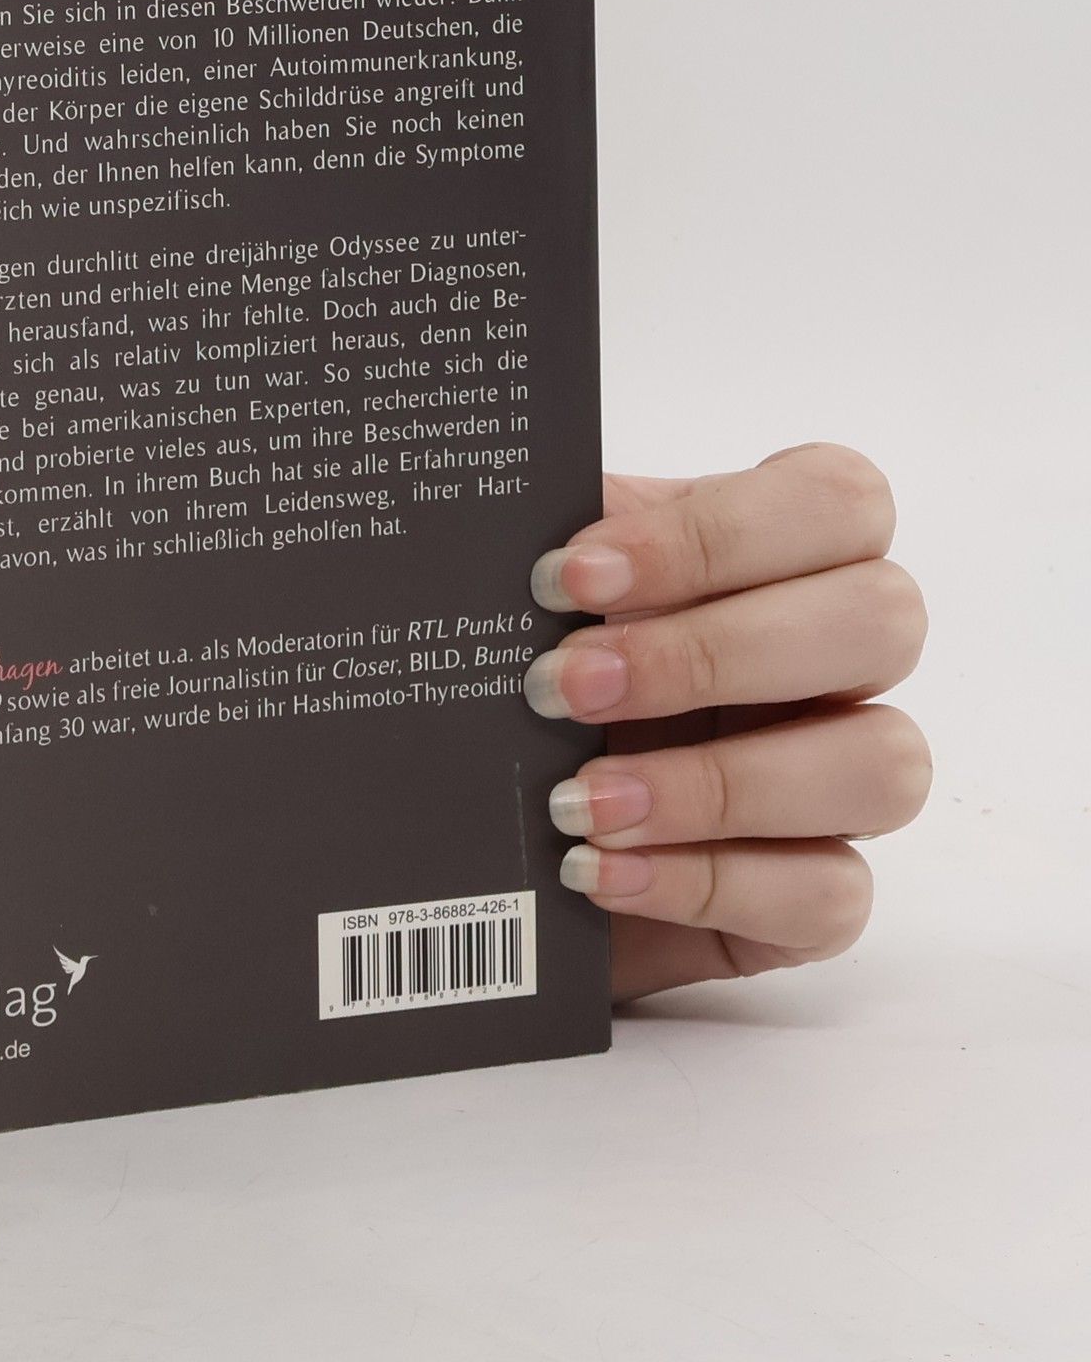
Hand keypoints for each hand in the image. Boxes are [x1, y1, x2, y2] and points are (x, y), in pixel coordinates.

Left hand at [526, 443, 929, 1000]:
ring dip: (716, 786)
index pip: (833, 499)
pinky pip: (826, 895)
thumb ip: (567, 553)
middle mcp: (842, 658)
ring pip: (882, 765)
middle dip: (709, 654)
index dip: (714, 535)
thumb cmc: (550, 683)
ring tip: (582, 801)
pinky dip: (701, 883)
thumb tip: (525, 522)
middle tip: (567, 686)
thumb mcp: (548, 602)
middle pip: (880, 621)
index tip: (576, 575)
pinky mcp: (827, 895)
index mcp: (789, 554)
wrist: (511, 826)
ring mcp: (851, 777)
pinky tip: (600, 871)